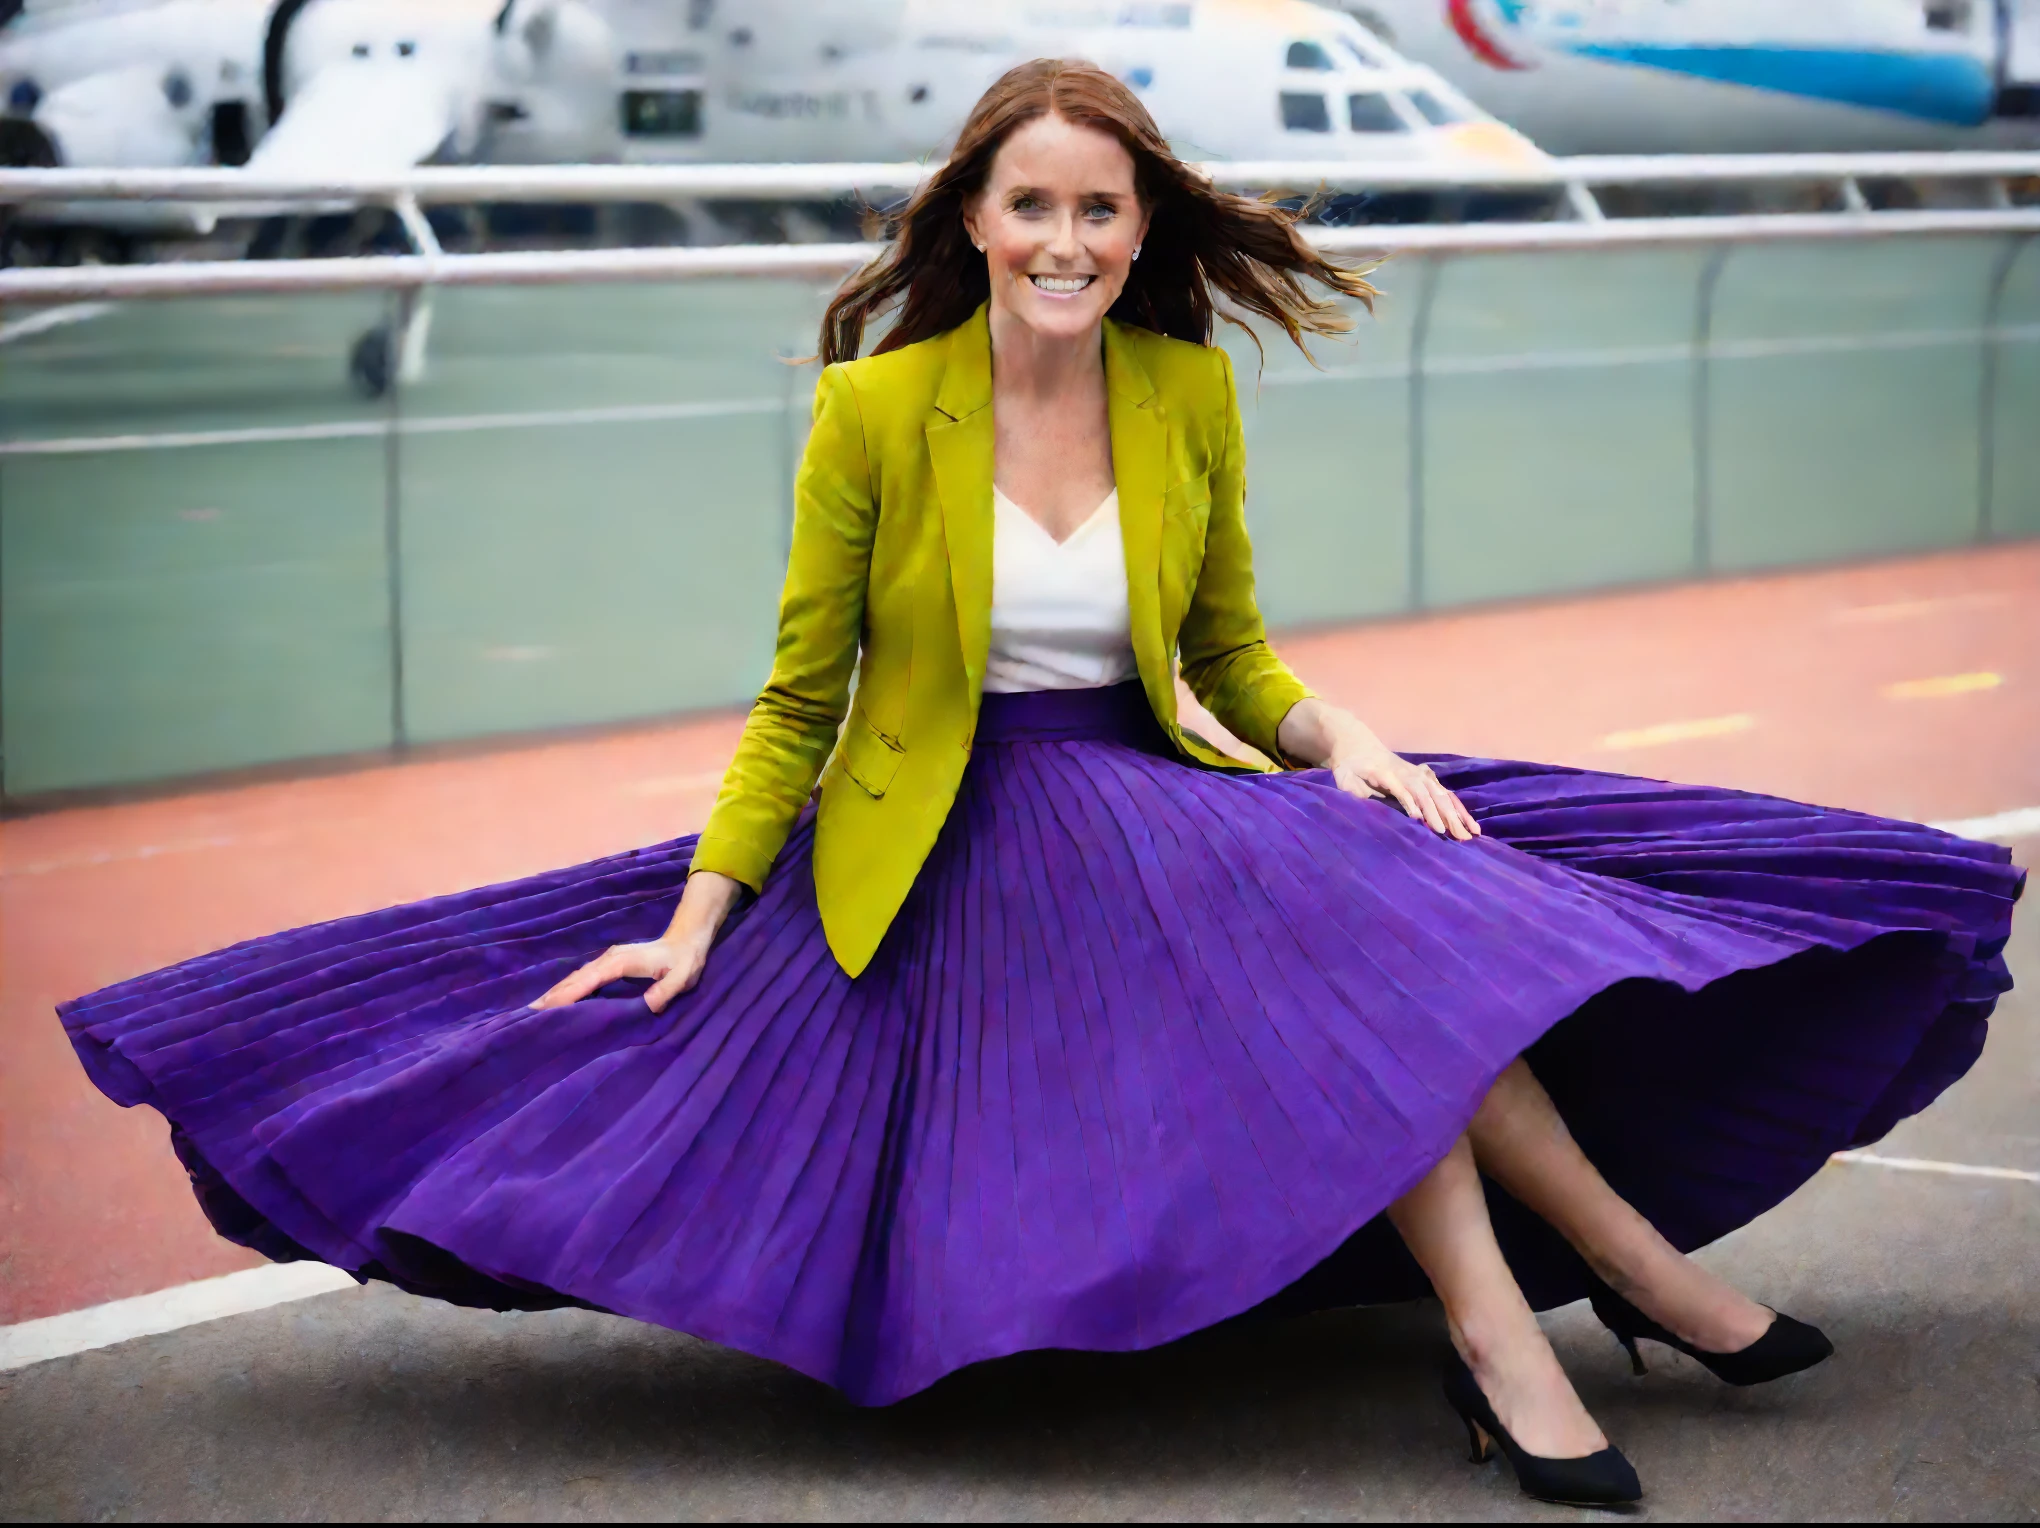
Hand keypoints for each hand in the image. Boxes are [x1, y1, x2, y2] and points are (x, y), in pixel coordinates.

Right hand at [531, 869, 742, 1013]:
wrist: (687, 939)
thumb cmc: (686, 960)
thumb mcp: (683, 976)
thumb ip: (667, 990)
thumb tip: (649, 1004)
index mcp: (622, 962)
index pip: (590, 980)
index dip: (569, 993)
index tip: (548, 1006)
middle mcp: (610, 959)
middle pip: (576, 978)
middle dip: (554, 994)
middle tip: (529, 1013)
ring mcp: (608, 960)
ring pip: (577, 976)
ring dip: (557, 991)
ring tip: (535, 1008)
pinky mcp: (610, 964)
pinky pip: (584, 977)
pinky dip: (568, 988)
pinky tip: (558, 999)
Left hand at [1277, 696, 1479, 841]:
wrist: (1360, 748)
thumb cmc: (1350, 769)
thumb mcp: (1343, 779)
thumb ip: (1354, 792)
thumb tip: (1367, 807)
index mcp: (1386, 773)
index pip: (1401, 788)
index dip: (1410, 803)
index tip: (1420, 820)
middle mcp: (1408, 773)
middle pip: (1427, 793)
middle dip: (1441, 814)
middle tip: (1452, 835)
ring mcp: (1419, 776)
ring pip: (1441, 795)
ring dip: (1455, 814)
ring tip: (1469, 834)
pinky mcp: (1426, 781)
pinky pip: (1446, 795)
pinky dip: (1459, 810)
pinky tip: (1471, 825)